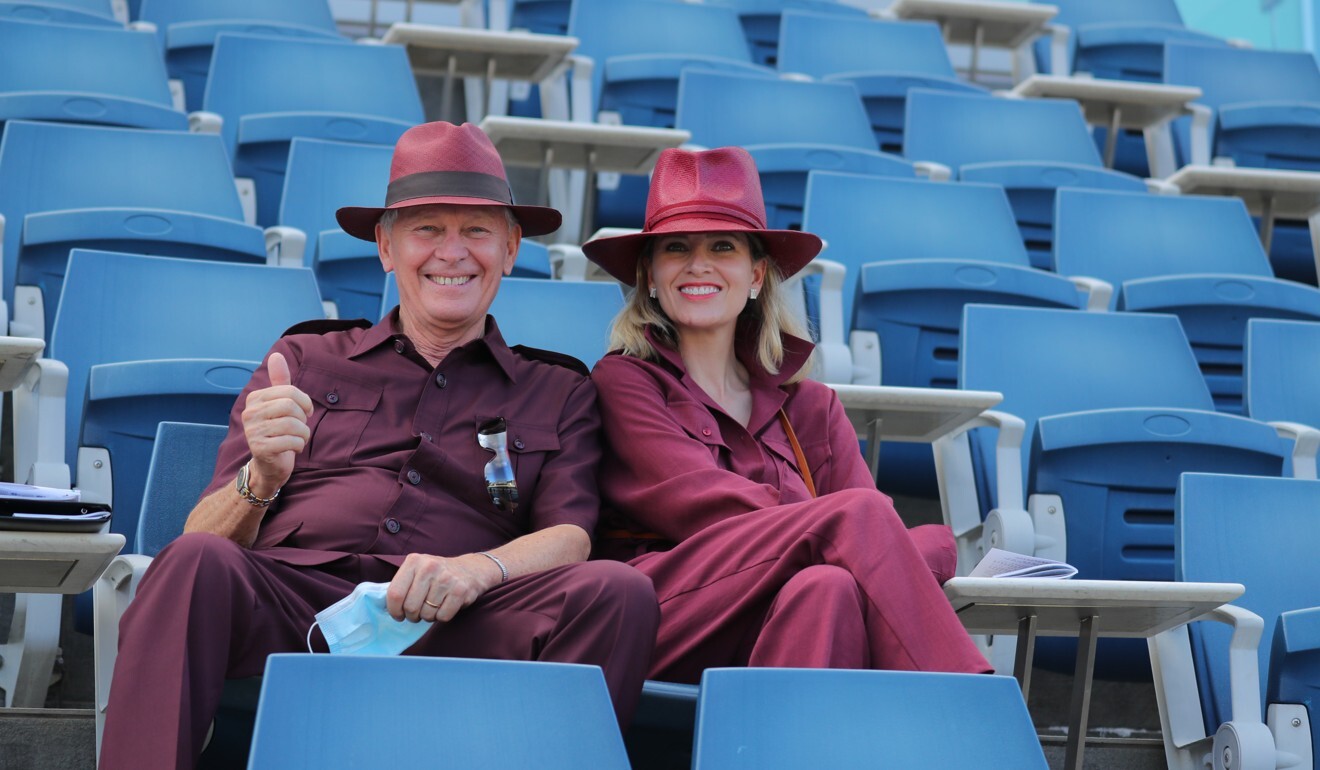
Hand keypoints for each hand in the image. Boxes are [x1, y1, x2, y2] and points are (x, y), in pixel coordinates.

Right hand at [240, 351, 312, 496]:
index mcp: (255, 398)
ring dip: (303, 434)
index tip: (305, 413)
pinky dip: (298, 445)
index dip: (305, 403)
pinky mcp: (259, 448)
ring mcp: (253, 431)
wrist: (268, 464)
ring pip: (293, 424)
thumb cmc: (278, 430)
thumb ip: (280, 381)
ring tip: (298, 438)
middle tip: (300, 428)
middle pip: (292, 407)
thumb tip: (277, 354)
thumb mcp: (280, 404)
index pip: (290, 391)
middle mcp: (250, 413)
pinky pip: (291, 441)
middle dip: (303, 419)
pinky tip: (292, 448)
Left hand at [387, 553, 498, 622]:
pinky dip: (443, 617)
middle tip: (418, 612)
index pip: (394, 594)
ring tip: (434, 605)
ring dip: (429, 616)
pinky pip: (443, 616)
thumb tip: (382, 606)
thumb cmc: (438, 574)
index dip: (394, 610)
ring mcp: (446, 578)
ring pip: (427, 614)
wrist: (472, 569)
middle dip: (413, 616)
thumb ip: (402, 584)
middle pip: (410, 607)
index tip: (398, 615)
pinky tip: (446, 605)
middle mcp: (429, 567)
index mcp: (414, 561)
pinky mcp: (460, 590)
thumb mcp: (418, 570)